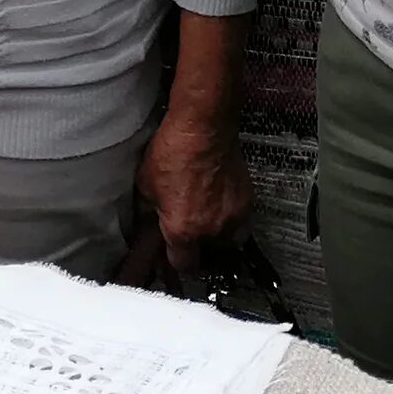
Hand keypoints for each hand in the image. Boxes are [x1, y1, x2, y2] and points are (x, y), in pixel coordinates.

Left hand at [137, 96, 254, 273]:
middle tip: (188, 236)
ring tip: (205, 223)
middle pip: (208, 257)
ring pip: (228, 243)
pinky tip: (218, 206)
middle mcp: (212, 230)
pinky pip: (241, 223)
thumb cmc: (175, 151)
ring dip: (217, 239)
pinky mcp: (247, 202)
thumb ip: (147, 214)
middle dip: (197, 250)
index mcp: (183, 230)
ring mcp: (233, 217)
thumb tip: (146, 226)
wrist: (204, 128)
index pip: (183, 265)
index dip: (175, 261)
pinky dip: (231, 220)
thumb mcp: (145, 186)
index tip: (172, 255)